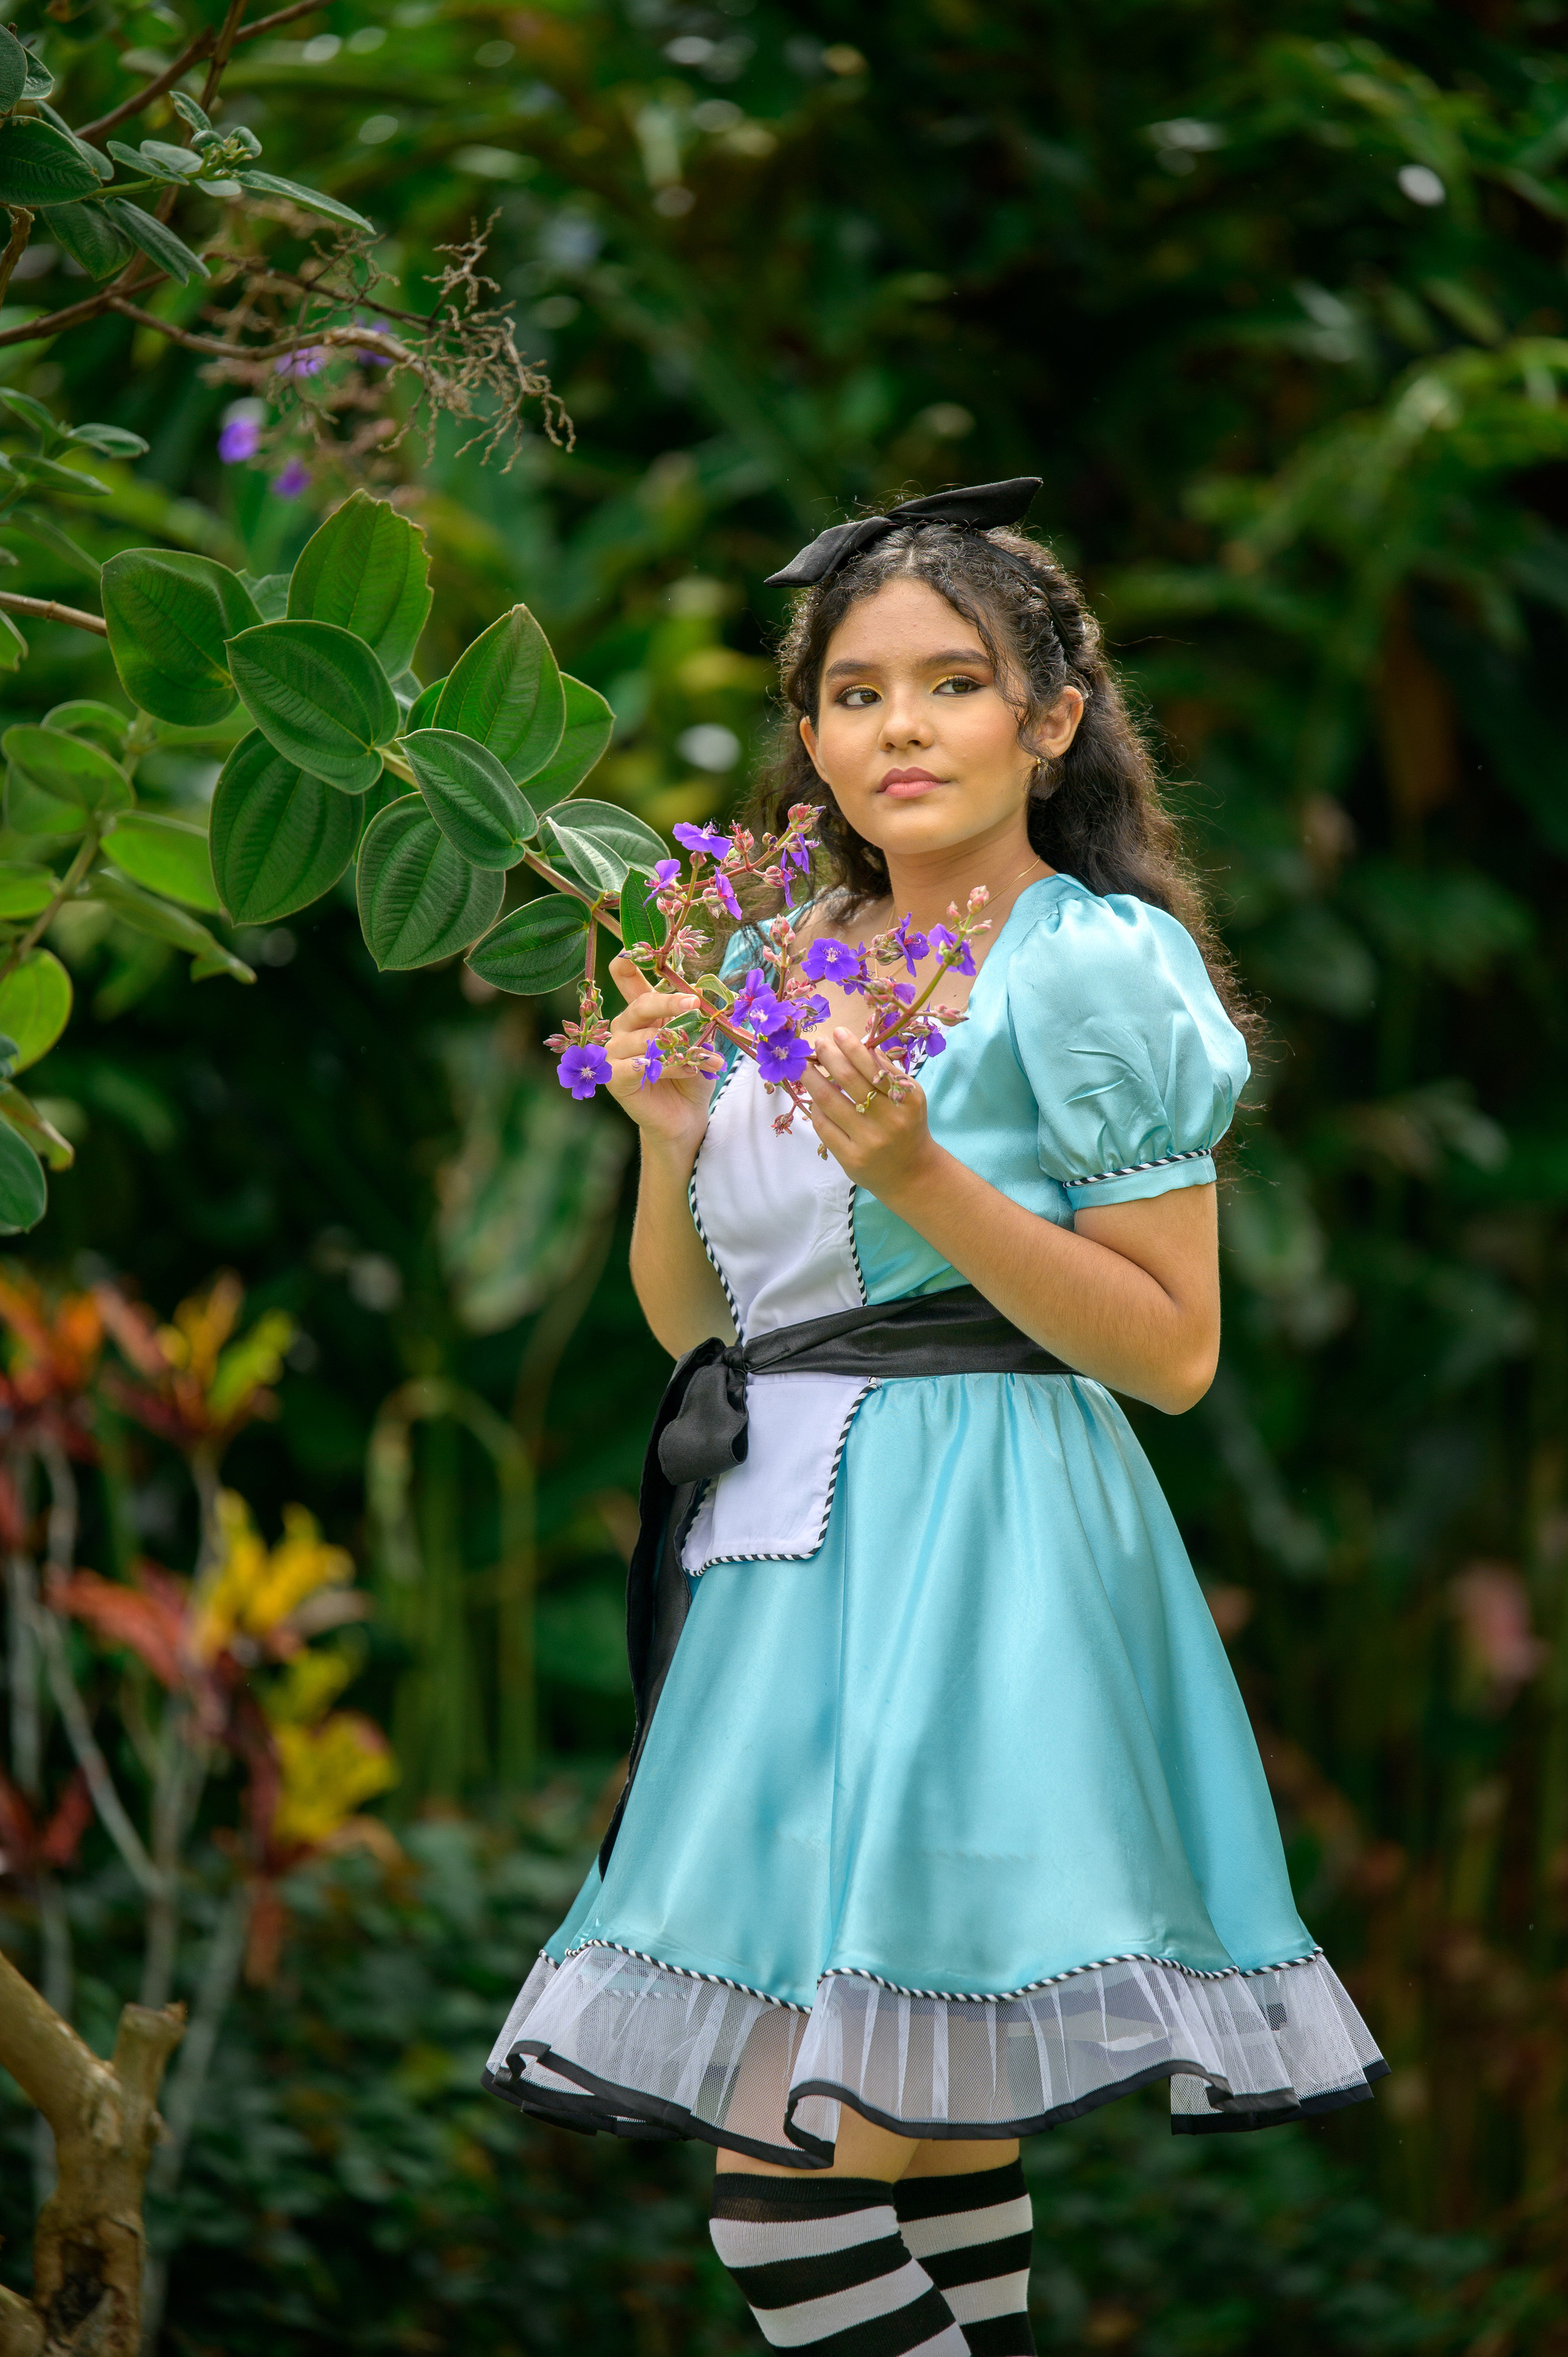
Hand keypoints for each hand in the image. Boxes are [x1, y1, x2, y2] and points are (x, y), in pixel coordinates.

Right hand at [603, 953, 715, 1151]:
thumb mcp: (700, 1043)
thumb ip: (697, 1021)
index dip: (627, 965)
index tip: (631, 951)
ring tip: (704, 1060)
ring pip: (643, 1040)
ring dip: (678, 1048)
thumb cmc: (692, 1075)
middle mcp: (624, 1028)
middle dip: (668, 1003)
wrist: (685, 1116)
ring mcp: (615, 1053)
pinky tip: (682, 1070)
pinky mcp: (614, 1079)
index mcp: (643, 1013)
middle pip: (639, 1006)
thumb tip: (705, 997)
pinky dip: (662, 1066)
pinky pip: (635, 1066)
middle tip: (695, 1004)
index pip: (626, 980)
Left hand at [801, 1025, 940, 1199]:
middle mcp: (889, 1120)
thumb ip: (889, 1072)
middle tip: (818, 1044)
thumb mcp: (910, 1098)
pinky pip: (824, 1126)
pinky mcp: (851, 1159)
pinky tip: (814, 1098)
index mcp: (907, 1099)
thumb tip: (860, 1044)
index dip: (852, 1047)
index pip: (873, 1066)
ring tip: (804, 1067)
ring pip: (830, 1101)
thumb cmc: (908, 1126)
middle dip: (829, 1056)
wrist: (912, 1174)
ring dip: (812, 1079)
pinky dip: (816, 1108)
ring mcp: (868, 1141)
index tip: (838, 1032)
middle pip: (849, 1079)